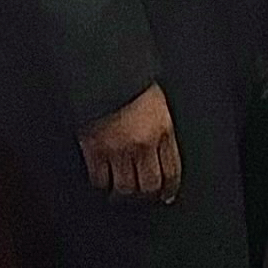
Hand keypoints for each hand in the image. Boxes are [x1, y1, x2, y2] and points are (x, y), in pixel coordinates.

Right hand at [78, 83, 179, 204]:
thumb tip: (163, 157)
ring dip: (124, 195)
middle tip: (143, 197)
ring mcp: (118, 148)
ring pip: (125, 188)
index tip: (167, 196)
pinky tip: (104, 181)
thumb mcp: (158, 105)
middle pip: (149, 185)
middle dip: (148, 195)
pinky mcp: (95, 149)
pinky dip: (102, 183)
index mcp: (163, 130)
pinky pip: (100, 178)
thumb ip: (161, 131)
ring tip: (122, 194)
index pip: (172, 171)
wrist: (104, 71)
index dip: (170, 188)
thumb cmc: (131, 83)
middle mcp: (143, 143)